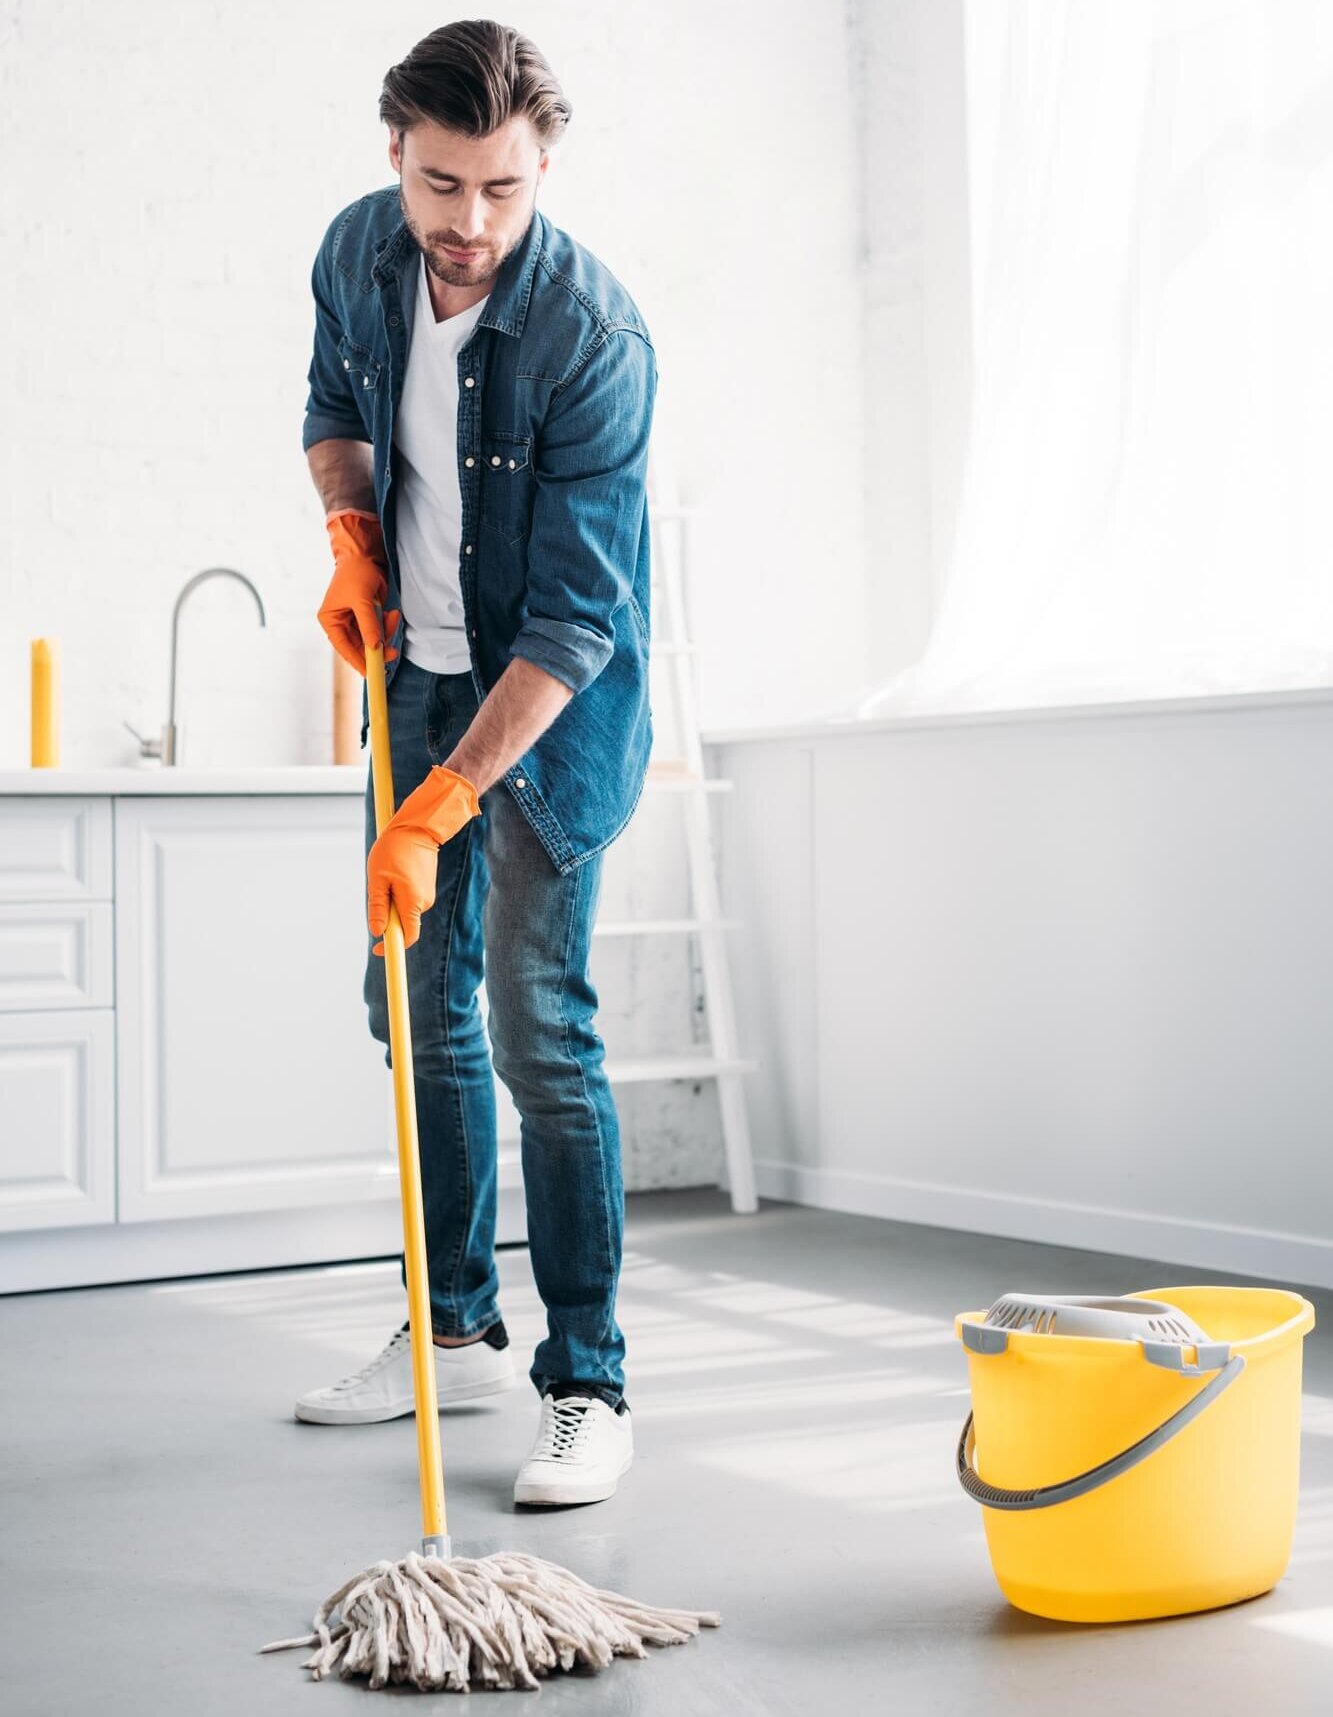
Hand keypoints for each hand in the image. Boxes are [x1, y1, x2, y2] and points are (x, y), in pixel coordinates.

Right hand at [318, 508, 400, 675]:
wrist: (366, 554)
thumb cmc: (356, 573)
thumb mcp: (362, 600)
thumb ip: (368, 624)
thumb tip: (374, 647)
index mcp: (330, 619)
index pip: (343, 647)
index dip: (357, 661)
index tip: (371, 673)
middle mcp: (340, 623)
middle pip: (359, 646)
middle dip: (377, 648)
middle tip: (393, 652)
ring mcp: (355, 621)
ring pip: (372, 639)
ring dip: (385, 632)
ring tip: (393, 616)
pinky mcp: (368, 617)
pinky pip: (379, 629)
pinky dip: (387, 625)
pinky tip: (392, 613)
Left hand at [367, 766, 480, 953]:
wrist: (418, 826)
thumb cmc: (394, 849)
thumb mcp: (377, 878)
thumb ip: (378, 907)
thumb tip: (377, 932)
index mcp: (413, 903)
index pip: (407, 937)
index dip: (392, 948)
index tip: (377, 951)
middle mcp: (424, 903)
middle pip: (403, 923)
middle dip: (387, 916)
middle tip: (376, 888)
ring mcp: (426, 895)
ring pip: (404, 910)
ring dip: (391, 901)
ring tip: (386, 874)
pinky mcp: (425, 887)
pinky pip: (408, 900)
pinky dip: (397, 893)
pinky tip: (395, 871)